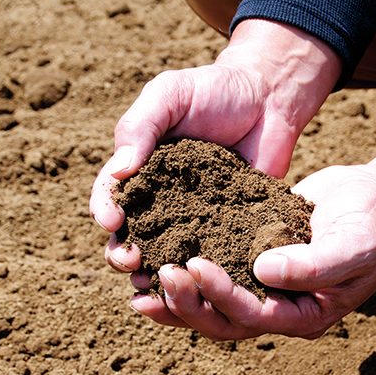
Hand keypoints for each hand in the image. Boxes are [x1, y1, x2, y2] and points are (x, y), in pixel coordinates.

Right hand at [89, 19, 340, 272]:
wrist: (269, 98)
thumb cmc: (214, 90)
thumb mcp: (170, 94)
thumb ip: (142, 126)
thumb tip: (120, 170)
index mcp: (141, 168)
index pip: (113, 194)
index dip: (106, 209)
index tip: (111, 220)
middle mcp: (163, 198)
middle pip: (134, 233)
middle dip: (124, 251)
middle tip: (129, 260)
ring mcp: (196, 215)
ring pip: (168, 252)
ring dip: (156, 271)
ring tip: (153, 284)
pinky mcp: (229, 226)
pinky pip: (212, 252)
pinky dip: (202, 271)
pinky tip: (199, 284)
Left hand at [128, 134, 375, 339]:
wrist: (375, 202)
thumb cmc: (372, 225)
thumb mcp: (354, 243)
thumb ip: (315, 264)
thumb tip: (263, 272)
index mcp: (305, 314)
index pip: (256, 316)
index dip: (223, 295)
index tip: (195, 266)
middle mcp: (279, 308)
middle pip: (225, 322)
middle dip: (190, 303)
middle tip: (162, 274)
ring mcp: (264, 289)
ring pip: (212, 306)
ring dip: (177, 298)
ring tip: (140, 283)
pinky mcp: (251, 262)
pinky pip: (215, 274)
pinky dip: (187, 274)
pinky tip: (155, 261)